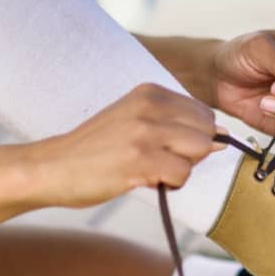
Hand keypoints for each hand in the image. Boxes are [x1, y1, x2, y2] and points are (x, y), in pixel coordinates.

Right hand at [33, 84, 224, 207]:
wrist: (52, 166)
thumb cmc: (97, 150)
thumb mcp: (136, 122)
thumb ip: (176, 125)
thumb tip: (222, 138)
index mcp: (149, 92)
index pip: (204, 113)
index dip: (194, 138)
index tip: (166, 147)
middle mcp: (149, 105)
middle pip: (207, 132)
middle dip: (192, 153)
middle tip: (159, 161)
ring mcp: (145, 131)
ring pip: (199, 151)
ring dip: (181, 169)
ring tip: (151, 170)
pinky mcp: (140, 158)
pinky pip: (183, 173)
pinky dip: (171, 183)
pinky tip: (144, 179)